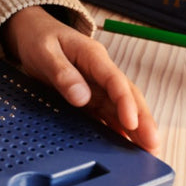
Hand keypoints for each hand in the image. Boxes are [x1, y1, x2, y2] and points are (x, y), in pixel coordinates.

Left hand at [0, 7, 159, 152]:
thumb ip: (62, 73)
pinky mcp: (89, 97)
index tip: (131, 123)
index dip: (125, 102)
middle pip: (128, 96)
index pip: (115, 80)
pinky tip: (125, 147)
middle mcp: (101, 72)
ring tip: (148, 153)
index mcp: (93, 56)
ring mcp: (97, 86)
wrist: (33, 32)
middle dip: (143, 121)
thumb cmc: (40, 38)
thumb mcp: (45, 52)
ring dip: (135, 130)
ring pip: (120, 109)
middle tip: (153, 145)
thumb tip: (81, 97)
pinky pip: (106, 114)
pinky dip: (117, 130)